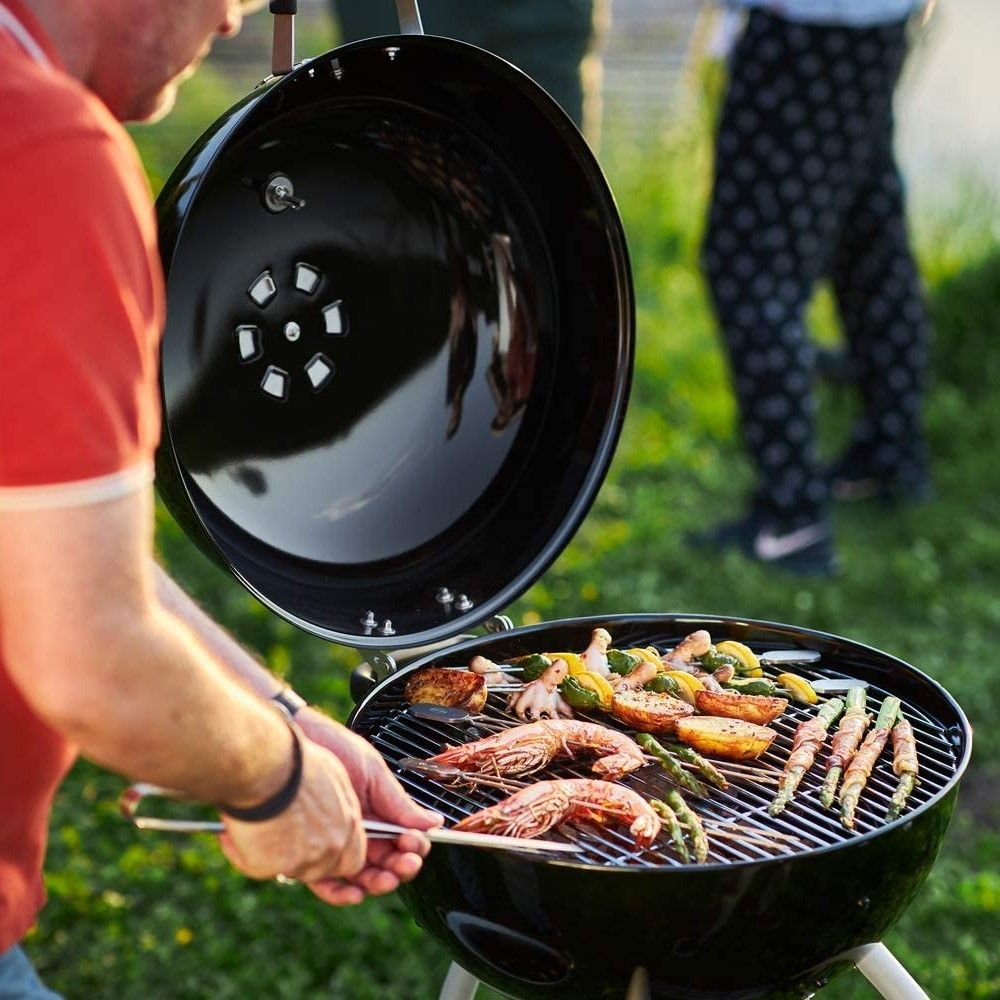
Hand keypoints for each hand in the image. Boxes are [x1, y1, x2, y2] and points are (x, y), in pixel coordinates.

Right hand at [218, 737, 365, 887]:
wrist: (263, 764)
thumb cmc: (292, 759)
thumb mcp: (330, 775)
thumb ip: (335, 804)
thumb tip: (327, 812)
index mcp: (348, 821)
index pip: (353, 859)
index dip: (335, 857)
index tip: (318, 848)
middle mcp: (332, 844)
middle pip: (323, 871)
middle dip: (304, 861)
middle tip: (281, 841)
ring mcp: (305, 859)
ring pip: (290, 871)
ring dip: (274, 855)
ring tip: (257, 825)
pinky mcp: (274, 867)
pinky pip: (256, 867)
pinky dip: (243, 852)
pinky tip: (237, 829)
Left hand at [295, 705, 442, 905]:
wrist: (295, 737)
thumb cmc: (332, 745)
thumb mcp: (373, 772)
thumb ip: (399, 803)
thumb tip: (433, 822)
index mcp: (377, 811)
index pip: (403, 840)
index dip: (413, 847)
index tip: (415, 843)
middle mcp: (358, 829)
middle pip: (385, 862)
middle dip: (401, 867)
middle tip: (405, 863)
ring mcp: (334, 841)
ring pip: (360, 876)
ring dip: (378, 883)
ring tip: (385, 879)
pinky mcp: (307, 851)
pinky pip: (325, 882)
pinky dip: (341, 893)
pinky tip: (355, 893)